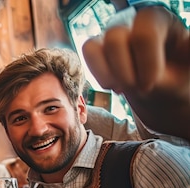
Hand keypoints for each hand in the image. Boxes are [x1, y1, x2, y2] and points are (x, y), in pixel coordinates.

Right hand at [82, 6, 189, 140]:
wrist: (161, 85)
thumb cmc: (178, 73)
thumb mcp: (189, 66)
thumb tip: (189, 41)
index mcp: (158, 18)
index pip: (144, 34)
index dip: (146, 63)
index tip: (152, 84)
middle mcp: (131, 18)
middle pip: (115, 38)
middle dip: (125, 72)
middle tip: (141, 89)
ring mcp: (111, 30)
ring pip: (95, 46)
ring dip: (110, 75)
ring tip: (126, 88)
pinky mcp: (97, 44)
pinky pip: (87, 52)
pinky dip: (97, 73)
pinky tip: (113, 85)